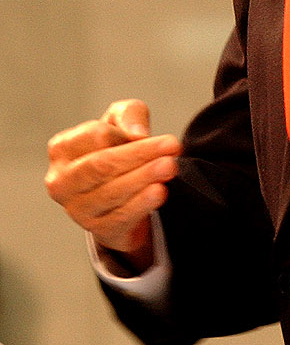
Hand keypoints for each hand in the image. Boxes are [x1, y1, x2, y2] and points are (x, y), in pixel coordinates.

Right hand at [45, 99, 181, 270]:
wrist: (118, 196)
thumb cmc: (114, 151)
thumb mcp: (120, 122)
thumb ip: (128, 115)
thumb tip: (137, 134)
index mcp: (62, 149)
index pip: (95, 136)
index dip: (126, 134)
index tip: (154, 135)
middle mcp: (62, 180)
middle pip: (102, 165)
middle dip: (139, 155)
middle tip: (172, 146)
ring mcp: (77, 208)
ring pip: (112, 192)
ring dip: (144, 177)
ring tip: (169, 167)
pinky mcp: (98, 229)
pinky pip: (121, 216)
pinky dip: (142, 203)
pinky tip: (159, 192)